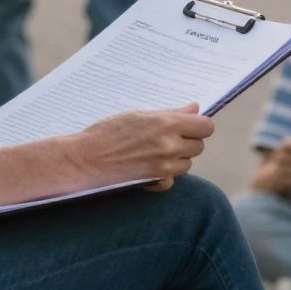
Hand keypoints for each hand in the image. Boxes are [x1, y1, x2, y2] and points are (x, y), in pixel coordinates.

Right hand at [70, 104, 215, 189]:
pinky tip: (148, 167)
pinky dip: (165, 175)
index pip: (205, 126)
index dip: (199, 126)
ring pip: (187, 163)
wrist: (85, 159)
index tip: (190, 126)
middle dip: (187, 142)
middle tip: (165, 138)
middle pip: (198, 146)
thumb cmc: (108, 132)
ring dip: (176, 159)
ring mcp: (164, 166)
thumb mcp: (138, 115)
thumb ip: (171, 113)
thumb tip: (195, 108)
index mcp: (167, 124)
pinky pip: (173, 180)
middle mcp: (170, 145)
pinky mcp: (156, 181)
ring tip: (153, 151)